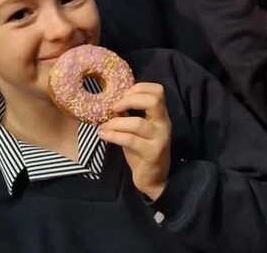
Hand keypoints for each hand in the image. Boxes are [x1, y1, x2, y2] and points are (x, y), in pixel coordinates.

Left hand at [98, 82, 171, 200]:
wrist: (154, 178)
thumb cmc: (142, 150)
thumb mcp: (137, 129)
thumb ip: (130, 114)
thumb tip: (111, 101)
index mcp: (160, 114)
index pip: (157, 90)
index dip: (139, 88)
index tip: (122, 95)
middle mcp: (163, 123)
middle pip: (154, 100)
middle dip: (130, 100)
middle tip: (113, 107)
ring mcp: (159, 138)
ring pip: (137, 123)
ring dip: (116, 123)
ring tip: (103, 126)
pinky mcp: (151, 153)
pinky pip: (130, 140)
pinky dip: (114, 136)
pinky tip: (103, 135)